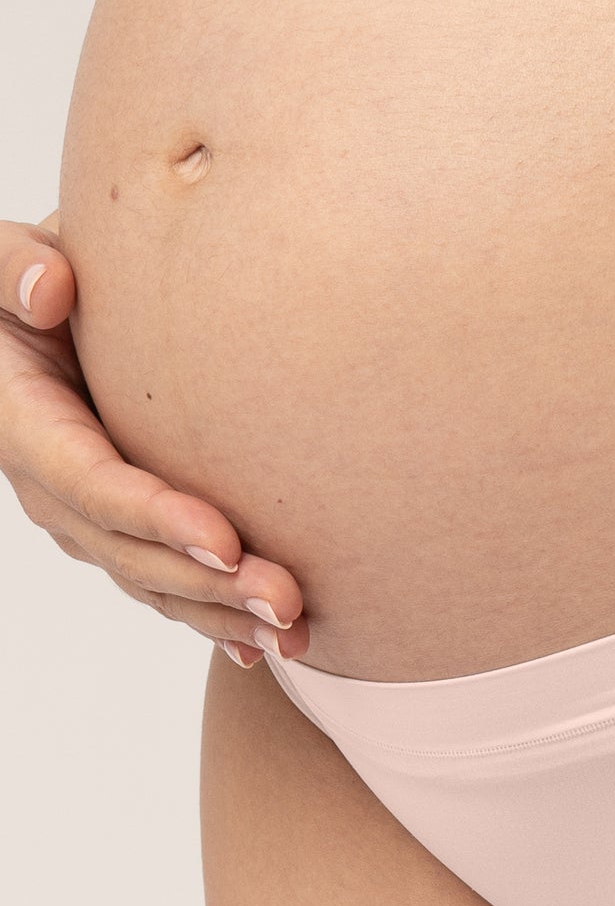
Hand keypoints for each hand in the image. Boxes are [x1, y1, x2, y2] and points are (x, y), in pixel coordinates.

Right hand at [0, 217, 307, 667]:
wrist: (34, 310)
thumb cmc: (34, 275)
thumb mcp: (4, 258)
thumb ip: (13, 267)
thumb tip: (51, 291)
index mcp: (22, 420)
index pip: (89, 481)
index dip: (154, 516)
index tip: (225, 539)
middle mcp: (47, 481)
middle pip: (128, 549)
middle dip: (207, 584)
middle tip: (287, 600)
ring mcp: (82, 513)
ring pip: (151, 580)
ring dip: (221, 613)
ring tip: (295, 634)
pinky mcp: (118, 525)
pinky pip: (162, 582)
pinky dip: (212, 616)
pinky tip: (267, 647)